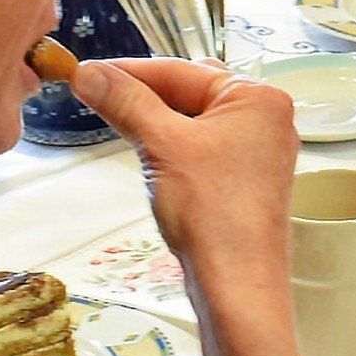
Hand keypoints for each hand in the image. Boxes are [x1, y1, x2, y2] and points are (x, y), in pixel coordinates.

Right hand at [65, 56, 302, 355]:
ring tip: (116, 122)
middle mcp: (267, 120)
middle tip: (97, 95)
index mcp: (258, 98)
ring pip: (196, 122)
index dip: (129, 71)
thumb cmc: (213, 213)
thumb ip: (126, 102)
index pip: (182, 70)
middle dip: (144, 95)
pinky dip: (174, 146)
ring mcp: (260, 153)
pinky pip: (204, 149)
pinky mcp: (247, 183)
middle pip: (191, 92)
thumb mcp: (161, 146)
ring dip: (156, 121)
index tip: (89, 72)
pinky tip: (149, 155)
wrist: (236, 285)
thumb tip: (90, 74)